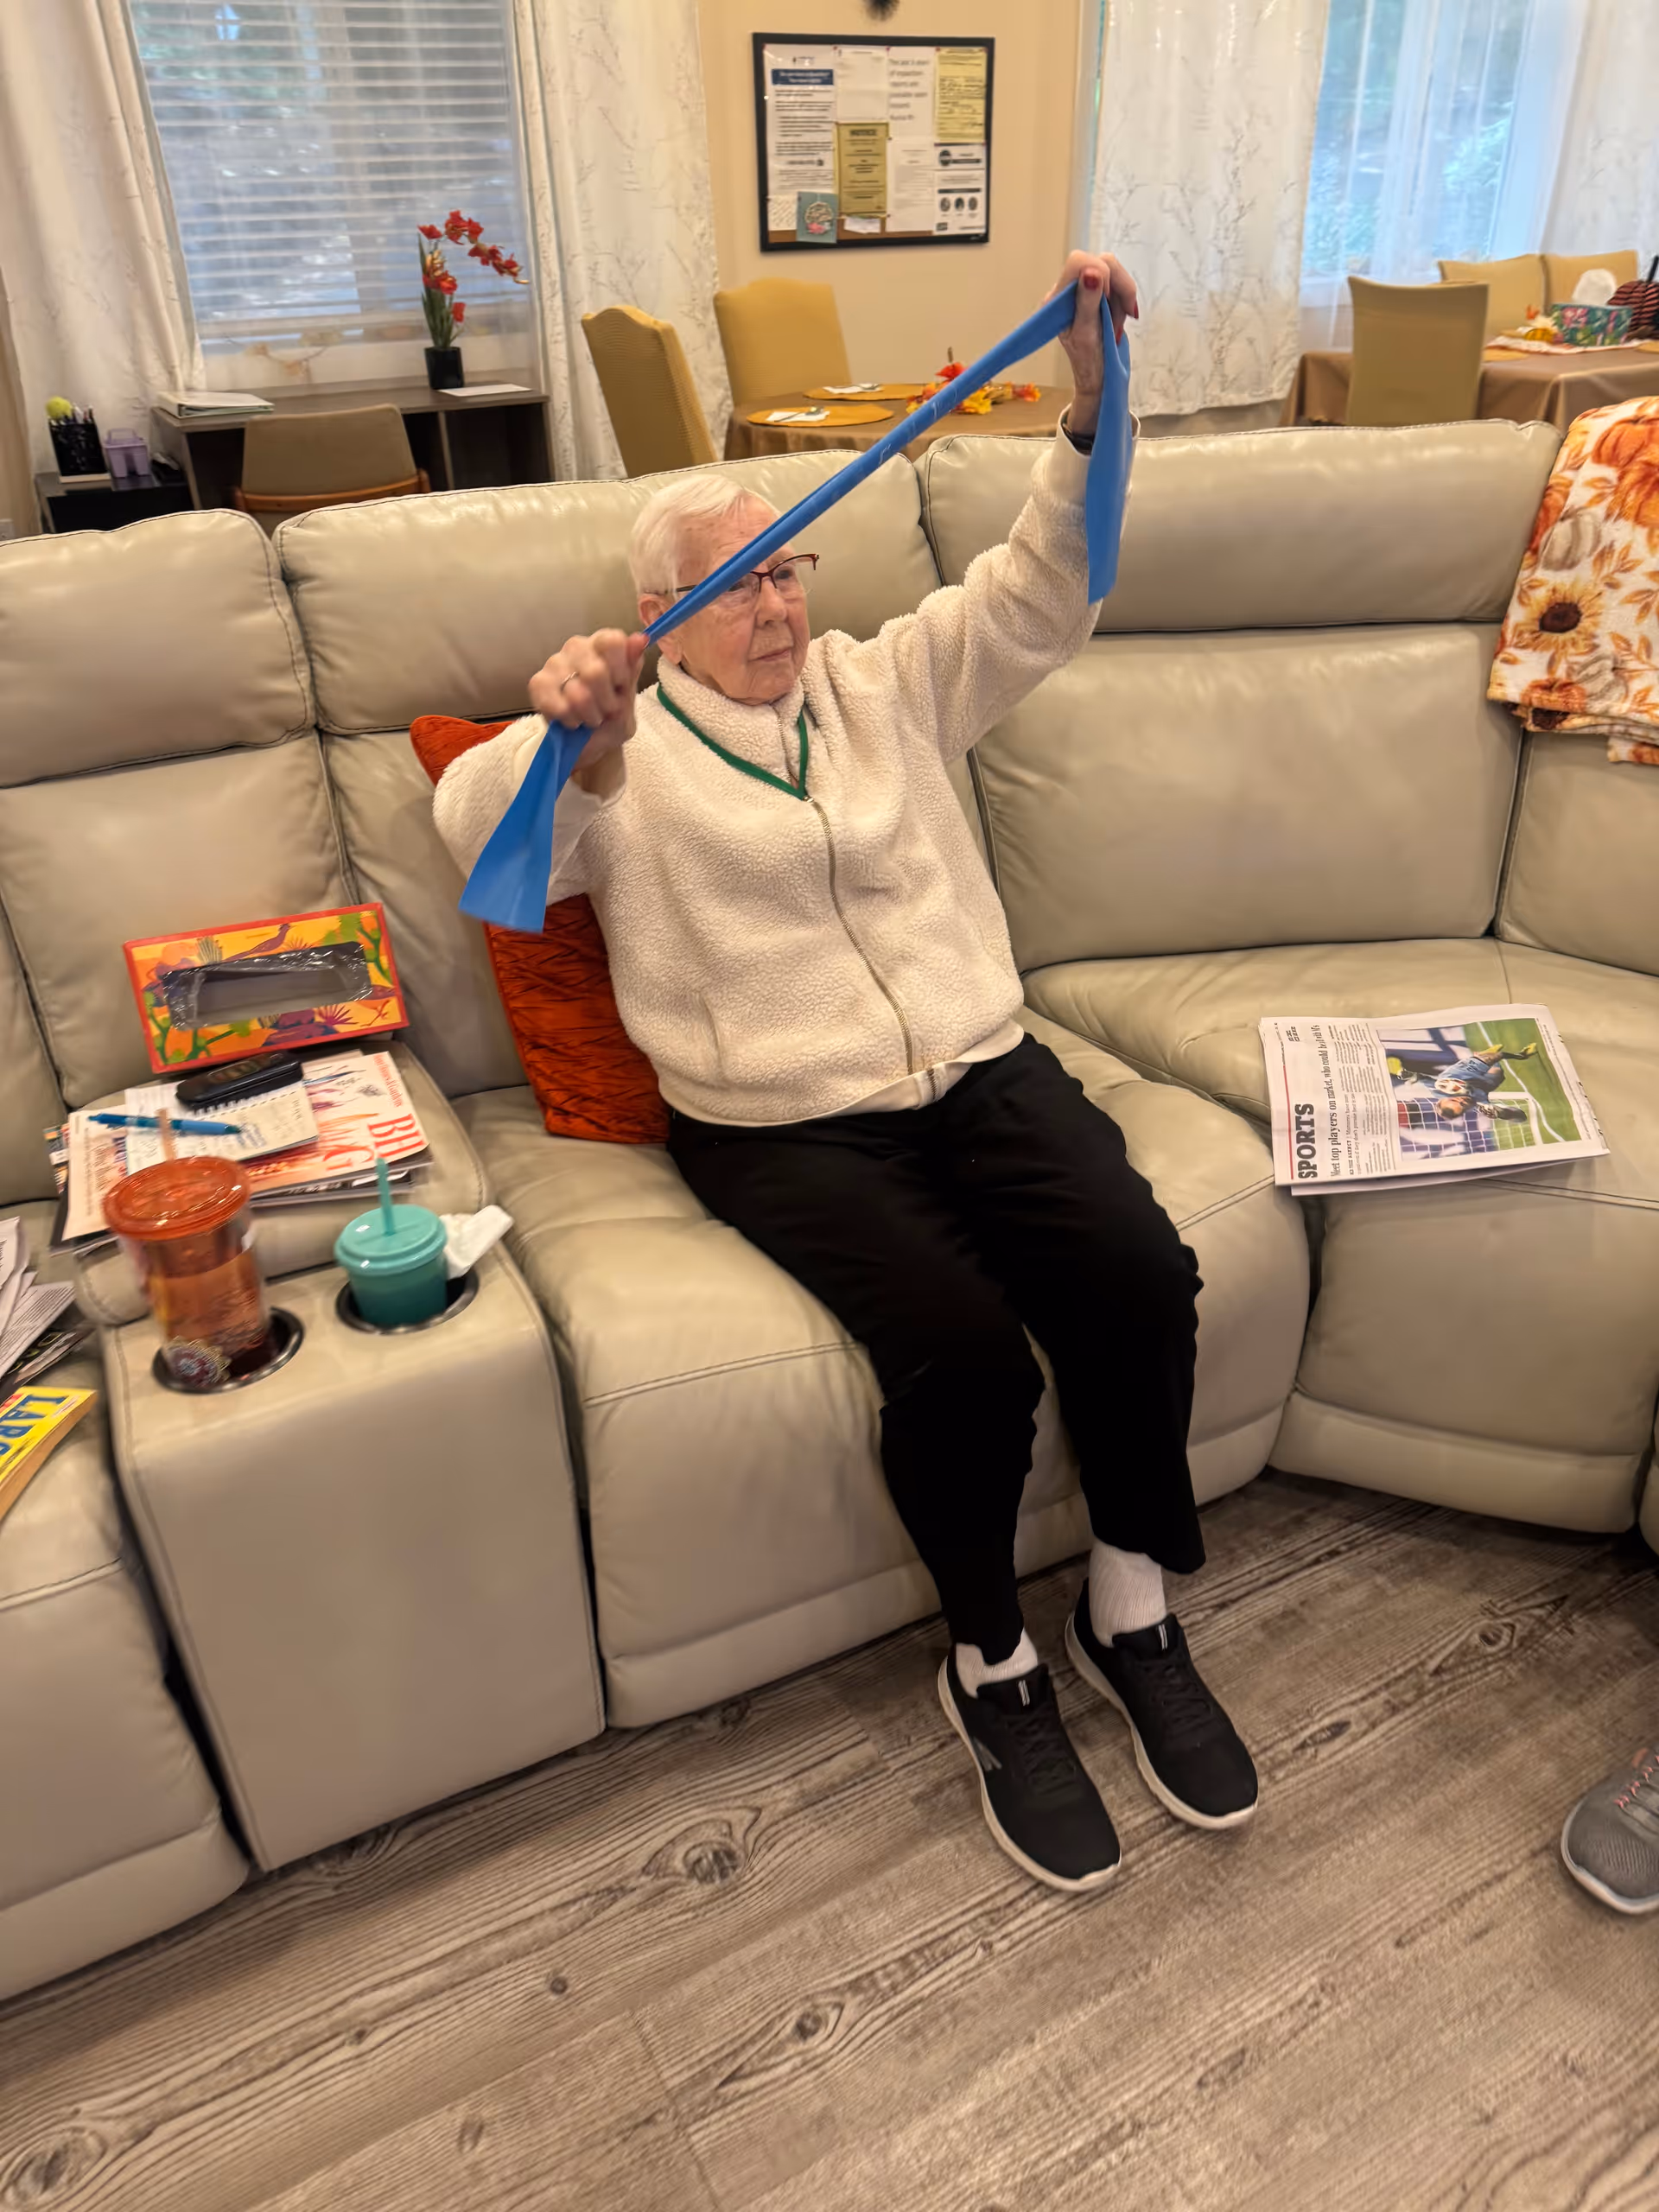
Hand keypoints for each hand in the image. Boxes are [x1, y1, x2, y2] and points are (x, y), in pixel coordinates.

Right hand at [527, 629, 646, 780]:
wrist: (591, 745)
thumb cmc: (611, 718)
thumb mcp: (629, 697)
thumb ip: (632, 668)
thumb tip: (639, 639)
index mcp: (603, 645)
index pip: (611, 641)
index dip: (620, 670)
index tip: (621, 687)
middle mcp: (577, 647)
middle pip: (595, 671)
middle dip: (606, 702)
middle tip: (606, 710)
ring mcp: (555, 663)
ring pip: (577, 692)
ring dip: (589, 714)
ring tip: (590, 718)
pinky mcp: (537, 683)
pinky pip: (557, 705)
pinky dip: (570, 720)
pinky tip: (572, 721)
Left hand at [1046, 249, 1136, 438]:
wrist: (1097, 375)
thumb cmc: (1088, 361)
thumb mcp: (1087, 335)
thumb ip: (1087, 302)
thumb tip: (1091, 272)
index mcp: (1057, 298)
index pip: (1078, 262)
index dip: (1100, 275)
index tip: (1107, 301)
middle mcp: (1067, 288)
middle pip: (1101, 262)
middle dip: (1118, 287)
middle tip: (1123, 315)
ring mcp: (1083, 288)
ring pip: (1114, 271)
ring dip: (1122, 296)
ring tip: (1117, 324)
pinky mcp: (1097, 292)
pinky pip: (1118, 283)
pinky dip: (1124, 300)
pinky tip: (1119, 320)